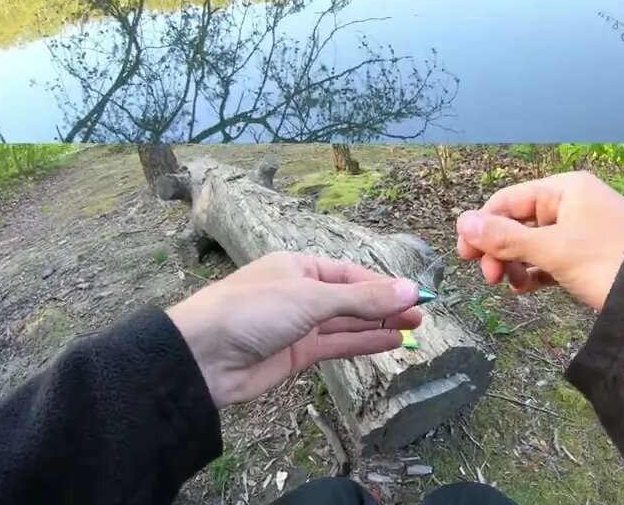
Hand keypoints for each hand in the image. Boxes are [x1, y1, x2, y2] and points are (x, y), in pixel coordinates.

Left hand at [167, 252, 424, 407]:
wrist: (202, 357)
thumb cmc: (252, 311)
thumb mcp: (312, 299)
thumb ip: (363, 299)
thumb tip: (410, 290)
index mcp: (299, 266)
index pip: (352, 274)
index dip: (385, 285)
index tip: (417, 295)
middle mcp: (301, 293)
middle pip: (353, 299)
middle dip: (386, 306)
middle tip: (422, 314)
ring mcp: (298, 325)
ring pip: (347, 324)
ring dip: (379, 325)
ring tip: (413, 328)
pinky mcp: (296, 354)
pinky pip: (337, 345)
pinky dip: (363, 343)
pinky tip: (389, 342)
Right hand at [455, 171, 623, 310]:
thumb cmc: (609, 263)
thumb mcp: (553, 250)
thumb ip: (507, 238)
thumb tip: (463, 222)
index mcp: (565, 189)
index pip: (508, 200)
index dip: (482, 226)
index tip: (464, 257)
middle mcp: (572, 203)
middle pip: (518, 221)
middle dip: (500, 249)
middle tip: (491, 279)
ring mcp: (581, 229)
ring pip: (532, 242)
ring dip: (516, 263)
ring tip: (512, 286)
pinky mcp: (587, 254)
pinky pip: (549, 258)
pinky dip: (535, 271)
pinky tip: (526, 288)